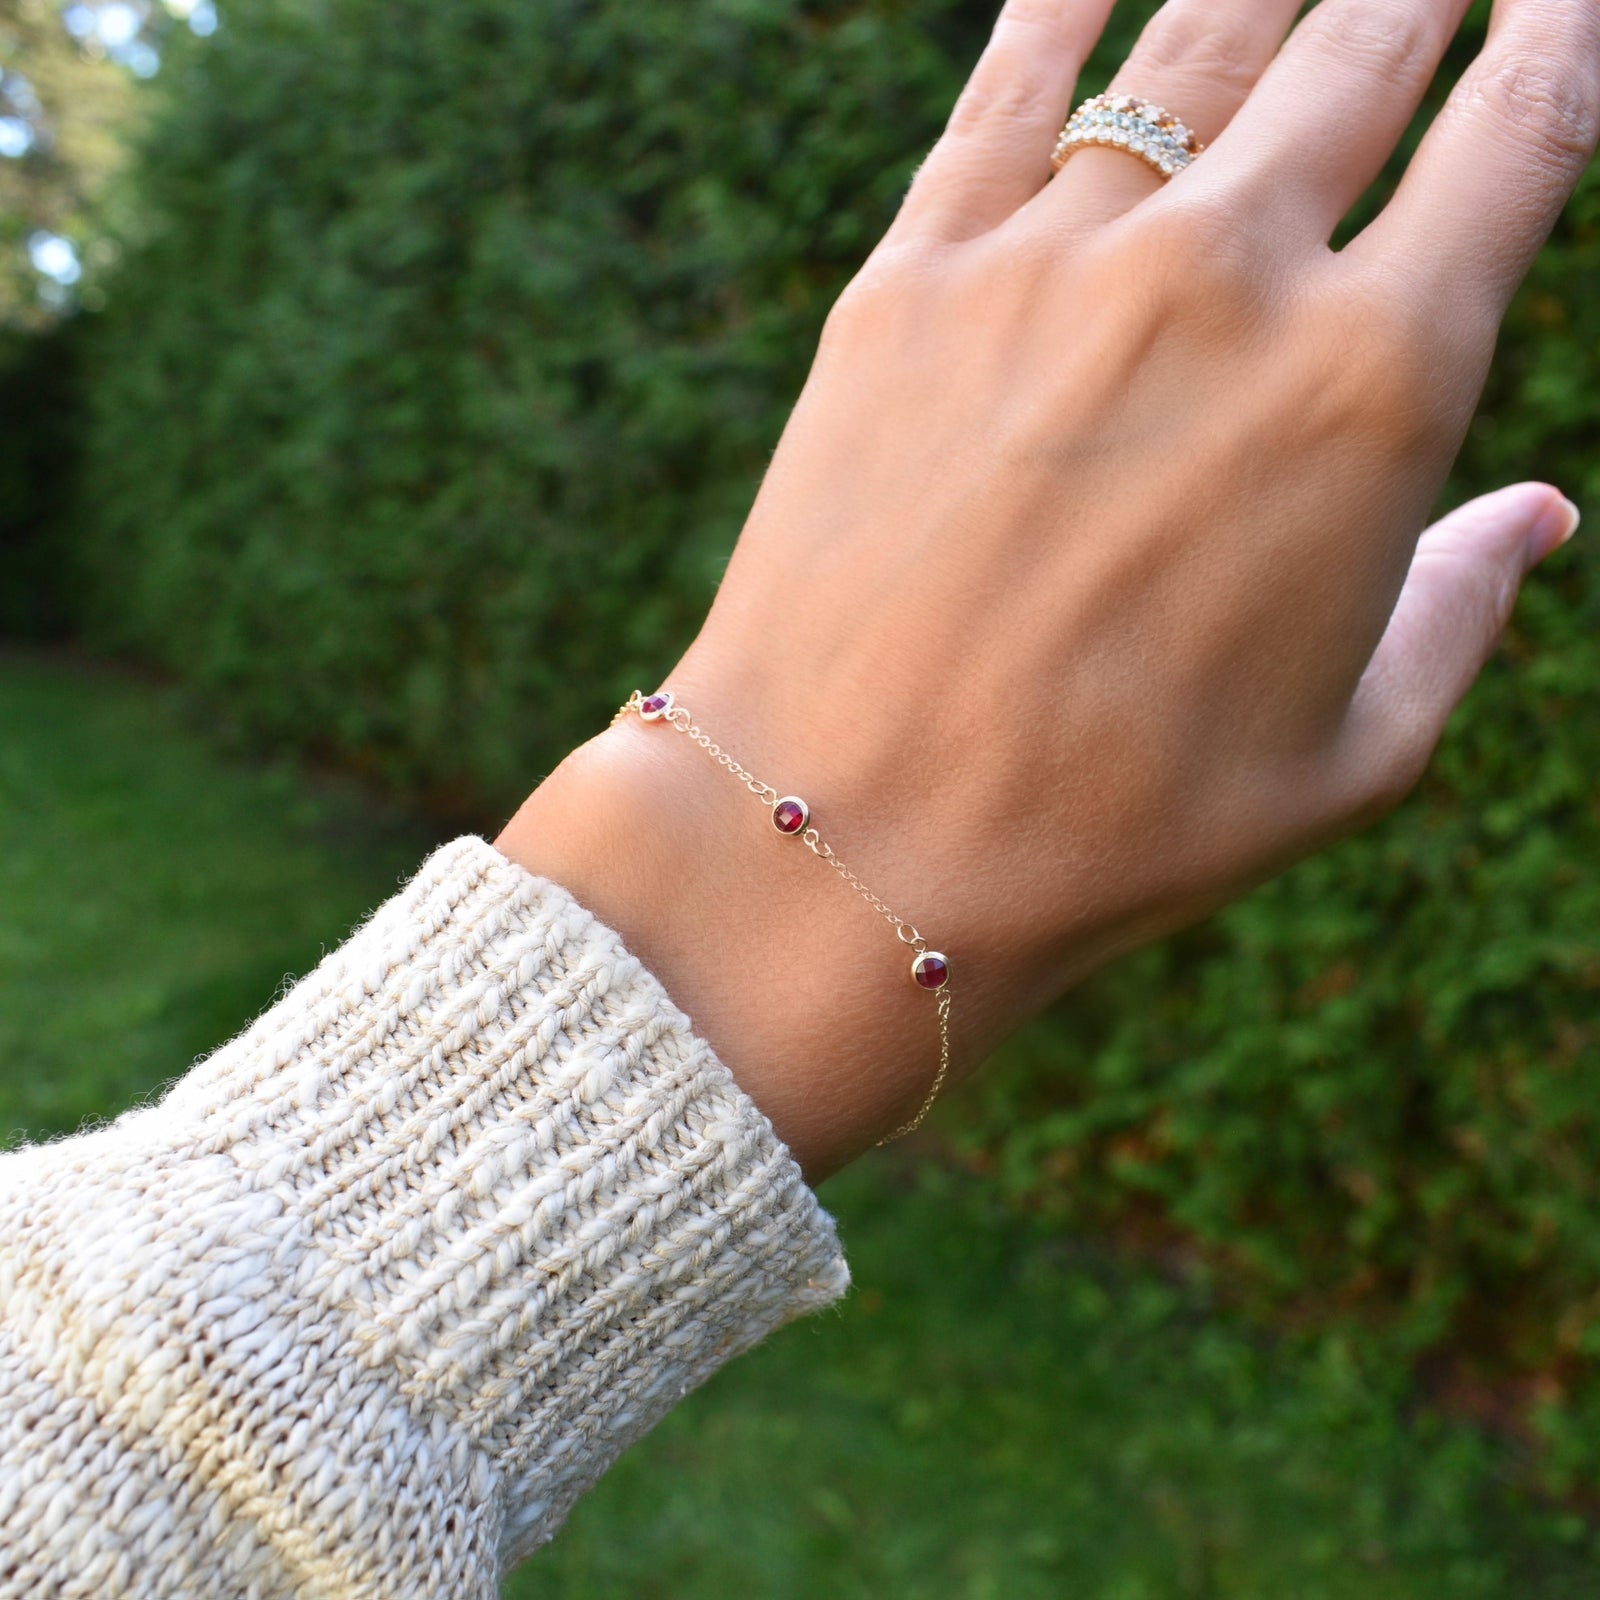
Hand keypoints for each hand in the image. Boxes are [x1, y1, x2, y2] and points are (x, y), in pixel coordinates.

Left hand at [500, 0, 1595, 1176]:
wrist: (857, 838)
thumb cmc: (1119, 827)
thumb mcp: (1344, 757)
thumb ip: (1459, 610)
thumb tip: (1540, 517)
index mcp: (1377, 388)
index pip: (1520, 134)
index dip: (1565, 36)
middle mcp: (1227, 278)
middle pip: (1367, 45)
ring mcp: (1055, 263)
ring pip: (1198, 37)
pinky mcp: (911, 281)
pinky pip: (1007, 90)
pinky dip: (1061, 7)